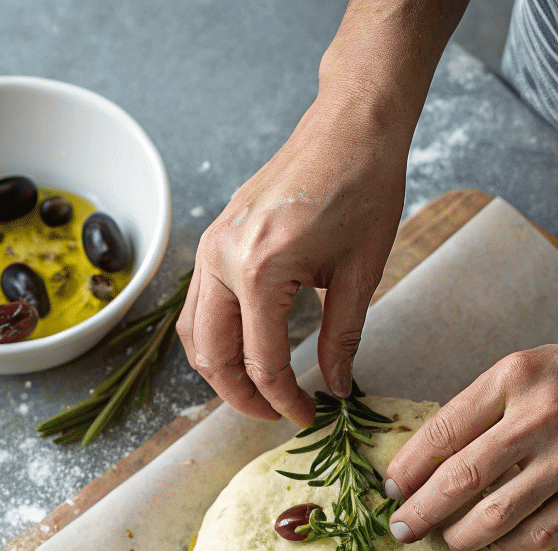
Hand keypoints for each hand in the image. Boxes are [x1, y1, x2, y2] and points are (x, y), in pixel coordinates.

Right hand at [177, 95, 407, 425]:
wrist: (350, 126)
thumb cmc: (363, 188)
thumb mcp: (360, 274)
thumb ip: (341, 338)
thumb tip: (337, 386)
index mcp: (260, 270)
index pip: (261, 361)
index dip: (283, 401)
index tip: (307, 418)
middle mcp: (223, 260)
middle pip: (212, 355)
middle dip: (242, 397)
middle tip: (277, 415)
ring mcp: (211, 247)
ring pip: (193, 333)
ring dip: (220, 371)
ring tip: (258, 390)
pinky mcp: (214, 239)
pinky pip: (198, 304)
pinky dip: (214, 337)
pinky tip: (244, 349)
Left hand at [383, 326, 557, 550]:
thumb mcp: (538, 364)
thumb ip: (490, 404)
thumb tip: (437, 454)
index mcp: (516, 376)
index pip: (442, 430)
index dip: (407, 467)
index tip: (390, 488)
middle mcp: (540, 414)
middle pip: (458, 478)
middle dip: (419, 511)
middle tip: (399, 528)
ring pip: (494, 515)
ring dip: (458, 536)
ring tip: (443, 540)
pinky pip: (540, 534)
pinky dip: (508, 546)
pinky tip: (495, 546)